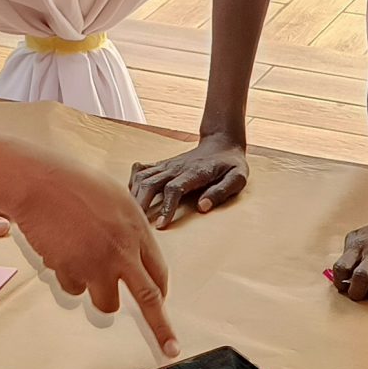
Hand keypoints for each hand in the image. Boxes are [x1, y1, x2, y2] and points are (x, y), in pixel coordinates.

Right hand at [8, 151, 178, 355]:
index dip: (160, 294)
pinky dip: (67, 277)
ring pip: (106, 303)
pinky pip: (73, 288)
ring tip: (80, 265)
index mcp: (138, 230)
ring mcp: (97, 264)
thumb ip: (129, 231)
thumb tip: (134, 258)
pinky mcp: (71, 271)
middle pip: (148, 298)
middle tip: (169, 348)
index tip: (165, 310)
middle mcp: (123, 252)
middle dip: (161, 328)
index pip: (159, 273)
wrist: (39, 182)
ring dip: (97, 294)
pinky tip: (59, 251)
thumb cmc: (74, 185)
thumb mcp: (116, 200)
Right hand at [129, 133, 248, 228]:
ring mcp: (168, 165)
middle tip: (136, 223)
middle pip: (150, 182)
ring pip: (142, 177)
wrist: (222, 143)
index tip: (160, 225)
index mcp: (195, 172)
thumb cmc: (231, 164)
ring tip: (130, 213)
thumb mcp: (237, 178)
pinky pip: (141, 170)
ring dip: (133, 194)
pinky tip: (131, 194)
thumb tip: (202, 207)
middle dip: (141, 203)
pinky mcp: (163, 164)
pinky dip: (132, 182)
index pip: (174, 189)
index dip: (166, 207)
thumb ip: (221, 192)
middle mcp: (177, 167)